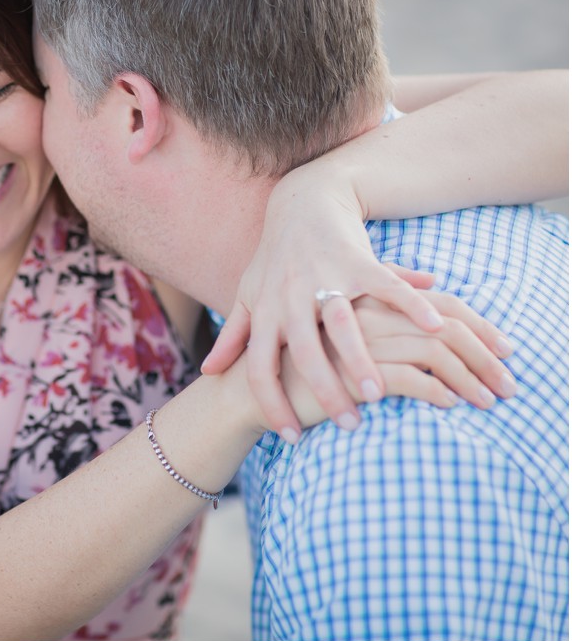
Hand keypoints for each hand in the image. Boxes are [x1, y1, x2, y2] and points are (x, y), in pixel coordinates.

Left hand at [202, 175, 508, 439]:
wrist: (303, 202)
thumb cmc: (275, 257)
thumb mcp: (249, 293)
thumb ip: (234, 335)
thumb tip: (208, 372)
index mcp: (265, 312)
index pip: (259, 367)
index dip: (271, 402)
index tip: (290, 437)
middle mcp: (291, 297)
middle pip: (303, 353)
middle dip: (323, 391)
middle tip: (347, 424)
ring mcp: (325, 278)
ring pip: (343, 325)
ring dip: (360, 360)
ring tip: (378, 395)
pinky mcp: (359, 260)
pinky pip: (386, 287)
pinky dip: (409, 306)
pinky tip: (432, 330)